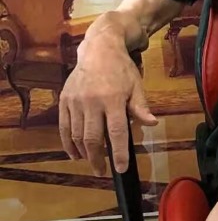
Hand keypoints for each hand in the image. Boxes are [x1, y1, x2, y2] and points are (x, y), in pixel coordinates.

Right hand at [59, 37, 157, 175]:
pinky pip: (64, 127)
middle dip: (97, 158)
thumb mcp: (136, 85)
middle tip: (103, 171)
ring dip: (83, 153)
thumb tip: (152, 124)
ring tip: (92, 163)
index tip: (121, 169)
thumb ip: (140, 106)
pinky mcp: (64, 100)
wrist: (99, 49)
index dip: (118, 153)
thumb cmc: (121, 68)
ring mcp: (76, 102)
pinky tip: (74, 153)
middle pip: (92, 138)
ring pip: (76, 135)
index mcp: (113, 99)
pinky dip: (68, 143)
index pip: (116, 132)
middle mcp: (92, 102)